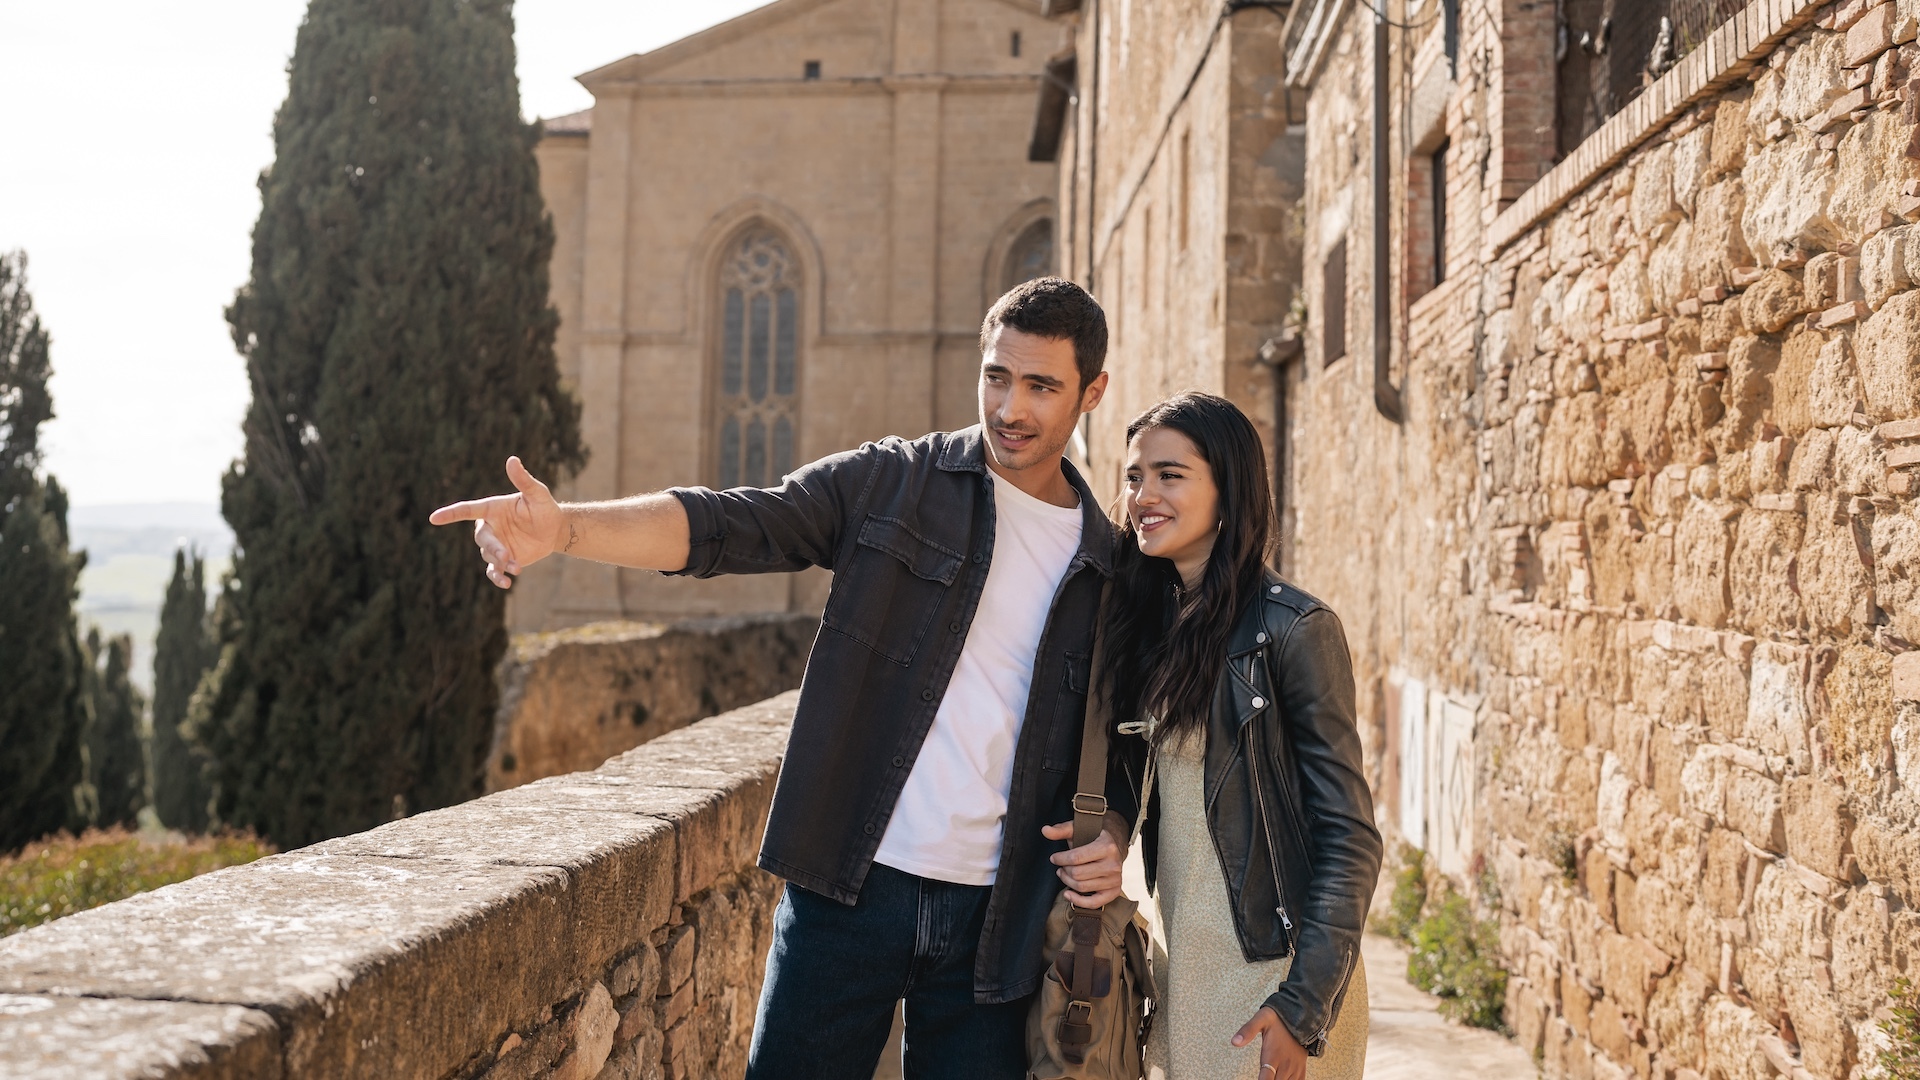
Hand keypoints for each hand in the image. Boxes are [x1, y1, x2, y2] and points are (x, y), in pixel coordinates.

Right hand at [429, 457, 566, 589]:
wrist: (553, 530)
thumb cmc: (544, 507)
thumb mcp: (537, 493)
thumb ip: (523, 480)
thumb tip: (512, 460)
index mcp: (492, 509)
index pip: (467, 510)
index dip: (451, 514)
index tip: (434, 518)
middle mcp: (490, 527)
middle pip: (482, 539)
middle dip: (493, 548)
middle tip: (506, 555)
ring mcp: (495, 545)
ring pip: (489, 556)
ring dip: (501, 563)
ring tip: (517, 568)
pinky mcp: (502, 560)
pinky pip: (493, 571)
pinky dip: (498, 578)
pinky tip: (507, 583)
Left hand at [1040, 812, 1127, 906]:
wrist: (1116, 843)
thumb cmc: (1095, 836)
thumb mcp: (1079, 828)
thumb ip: (1061, 830)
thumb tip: (1045, 830)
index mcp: (1107, 847)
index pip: (1076, 858)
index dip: (1060, 859)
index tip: (1054, 858)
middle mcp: (1113, 865)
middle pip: (1077, 874)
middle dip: (1064, 870)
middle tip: (1060, 866)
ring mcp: (1115, 880)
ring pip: (1082, 887)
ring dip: (1068, 882)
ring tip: (1064, 874)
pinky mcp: (1114, 891)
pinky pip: (1094, 903)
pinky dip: (1078, 901)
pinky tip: (1068, 894)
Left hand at [1231, 1006, 1305, 1079]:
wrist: (1301, 1017)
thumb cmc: (1278, 1019)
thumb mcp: (1261, 1019)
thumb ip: (1248, 1030)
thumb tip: (1234, 1042)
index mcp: (1273, 1056)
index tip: (1257, 1079)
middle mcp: (1285, 1065)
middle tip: (1262, 1075)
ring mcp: (1294, 1069)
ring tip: (1270, 1076)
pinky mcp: (1301, 1070)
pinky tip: (1281, 1078)